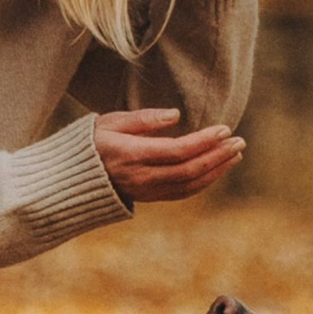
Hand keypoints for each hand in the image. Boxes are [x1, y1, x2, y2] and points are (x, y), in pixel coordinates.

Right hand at [95, 107, 245, 204]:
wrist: (73, 179)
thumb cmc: (91, 142)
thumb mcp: (109, 122)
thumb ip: (142, 119)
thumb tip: (175, 115)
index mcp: (132, 155)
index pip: (177, 151)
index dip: (204, 141)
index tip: (224, 129)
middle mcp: (142, 178)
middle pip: (189, 170)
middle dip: (217, 156)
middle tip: (239, 141)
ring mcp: (146, 191)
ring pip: (189, 185)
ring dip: (216, 170)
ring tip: (235, 154)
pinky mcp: (150, 198)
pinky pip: (182, 193)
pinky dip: (204, 182)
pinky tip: (217, 169)